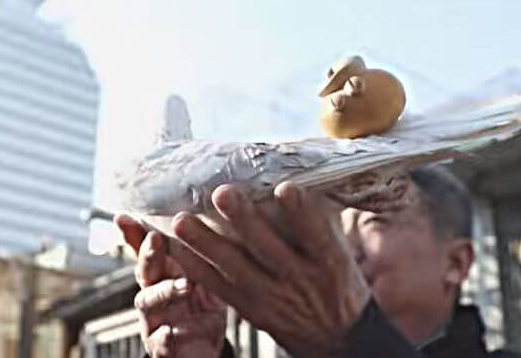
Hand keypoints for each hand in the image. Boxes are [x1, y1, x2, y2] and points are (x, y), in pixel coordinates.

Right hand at [116, 215, 226, 357]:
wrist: (206, 349)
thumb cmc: (201, 310)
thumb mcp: (203, 278)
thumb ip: (196, 255)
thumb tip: (200, 220)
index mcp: (162, 276)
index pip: (146, 252)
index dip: (134, 235)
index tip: (126, 218)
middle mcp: (153, 296)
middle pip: (144, 273)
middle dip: (149, 256)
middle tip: (156, 240)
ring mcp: (154, 321)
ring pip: (148, 303)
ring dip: (164, 291)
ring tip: (184, 285)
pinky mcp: (162, 348)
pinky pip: (160, 340)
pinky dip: (166, 335)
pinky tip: (173, 330)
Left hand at [167, 182, 370, 357]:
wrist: (338, 340)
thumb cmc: (340, 287)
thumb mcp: (344, 256)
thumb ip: (322, 225)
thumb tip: (300, 179)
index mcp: (329, 262)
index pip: (316, 235)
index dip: (301, 212)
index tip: (286, 187)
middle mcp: (300, 280)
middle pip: (269, 248)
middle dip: (243, 220)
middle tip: (222, 193)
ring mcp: (273, 298)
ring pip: (236, 268)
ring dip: (206, 243)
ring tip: (183, 221)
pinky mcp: (252, 310)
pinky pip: (219, 288)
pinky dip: (196, 268)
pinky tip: (177, 249)